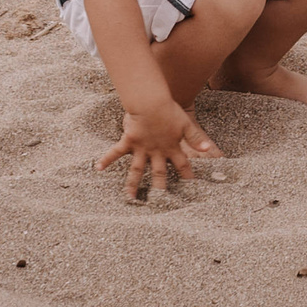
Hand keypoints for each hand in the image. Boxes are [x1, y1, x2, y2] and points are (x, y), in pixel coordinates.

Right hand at [95, 101, 220, 202]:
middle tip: (159, 204)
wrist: (151, 102)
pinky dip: (106, 159)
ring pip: (137, 170)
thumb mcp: (186, 124)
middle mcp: (156, 152)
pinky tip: (97, 168)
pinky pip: (115, 152)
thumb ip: (196, 138)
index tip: (192, 189)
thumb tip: (209, 150)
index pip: (182, 165)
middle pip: (159, 173)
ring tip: (130, 198)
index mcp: (171, 148)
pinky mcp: (129, 142)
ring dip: (133, 184)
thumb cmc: (169, 111)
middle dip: (160, 188)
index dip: (188, 176)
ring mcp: (141, 149)